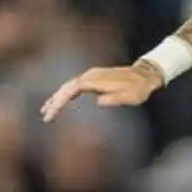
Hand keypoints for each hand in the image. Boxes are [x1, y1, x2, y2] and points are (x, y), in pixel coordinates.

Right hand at [40, 62, 163, 122]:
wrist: (146, 75)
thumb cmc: (139, 88)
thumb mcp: (131, 96)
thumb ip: (115, 98)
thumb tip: (99, 101)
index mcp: (97, 79)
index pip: (71, 89)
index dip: (60, 101)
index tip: (51, 113)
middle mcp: (91, 75)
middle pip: (67, 87)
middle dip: (55, 101)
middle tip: (46, 117)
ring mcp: (92, 75)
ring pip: (69, 86)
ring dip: (57, 98)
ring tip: (46, 111)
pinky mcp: (94, 78)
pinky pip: (75, 85)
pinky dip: (65, 94)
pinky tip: (60, 102)